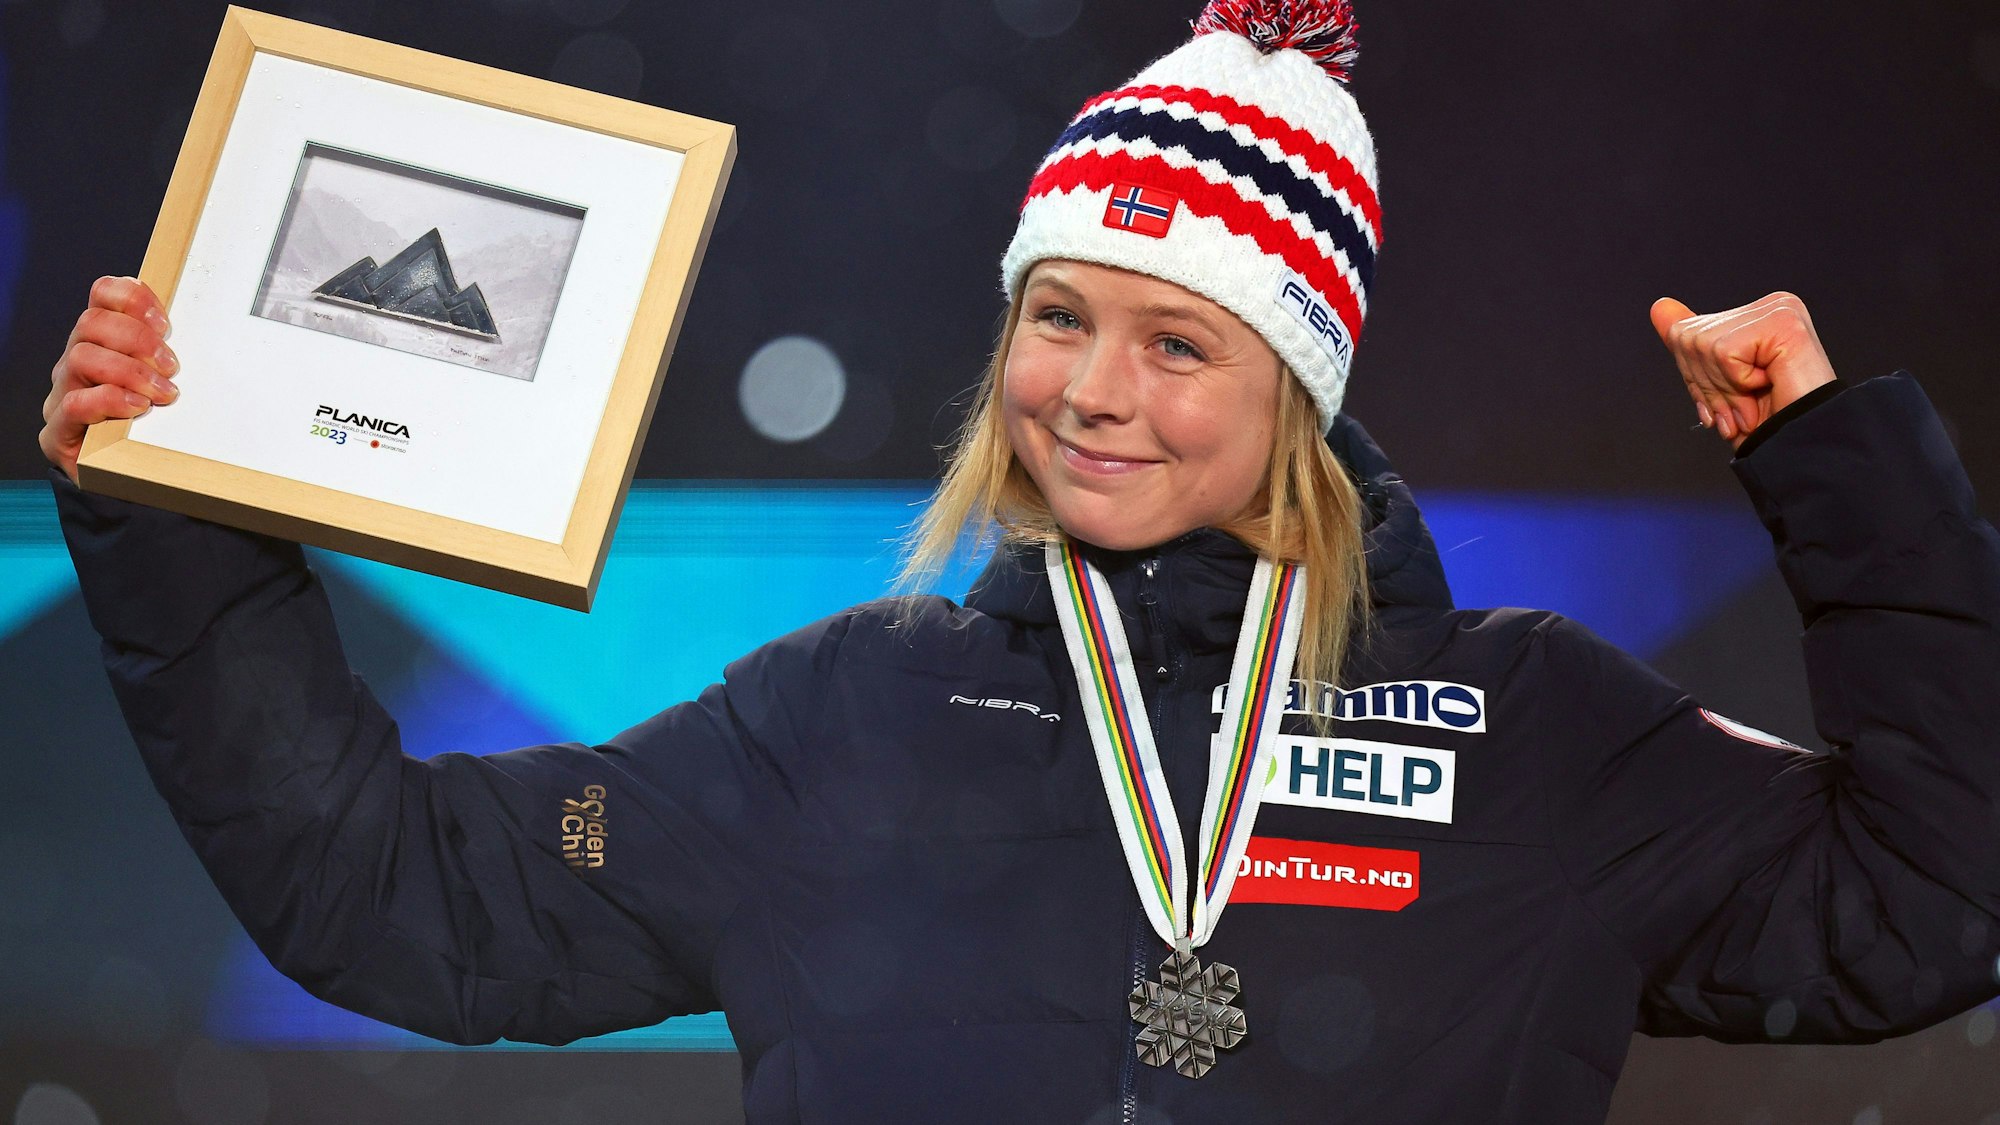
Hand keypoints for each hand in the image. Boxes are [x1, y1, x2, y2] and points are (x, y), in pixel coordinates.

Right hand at [39, 276, 179, 482]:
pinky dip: (110, 401)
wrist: (127, 480)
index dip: (132, 298)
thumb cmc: (153, 427)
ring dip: (129, 371)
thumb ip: (177, 359)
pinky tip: (137, 409)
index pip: (102, 296)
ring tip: (161, 394)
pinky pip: (75, 403)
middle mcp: (78, 362)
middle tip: (172, 367)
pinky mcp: (60, 431)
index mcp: (103, 342)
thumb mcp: (169, 385)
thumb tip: (221, 340)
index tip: (165, 322)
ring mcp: (65, 394)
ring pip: (81, 357)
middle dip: (137, 339)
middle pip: (91, 322)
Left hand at [1649, 291, 1837, 449]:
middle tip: (1740, 411)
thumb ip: (1689, 344)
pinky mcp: (1784, 323)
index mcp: (1753, 315)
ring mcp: (1779, 310)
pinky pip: (1725, 352)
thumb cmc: (1767, 423)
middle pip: (1689, 339)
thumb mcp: (1715, 383)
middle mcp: (1770, 305)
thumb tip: (1659, 306)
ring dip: (1726, 390)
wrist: (1801, 449)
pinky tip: (1769, 386)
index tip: (1725, 404)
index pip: (1684, 335)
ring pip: (1703, 345)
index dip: (1696, 379)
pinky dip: (1739, 382)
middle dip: (1708, 387)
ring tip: (1753, 405)